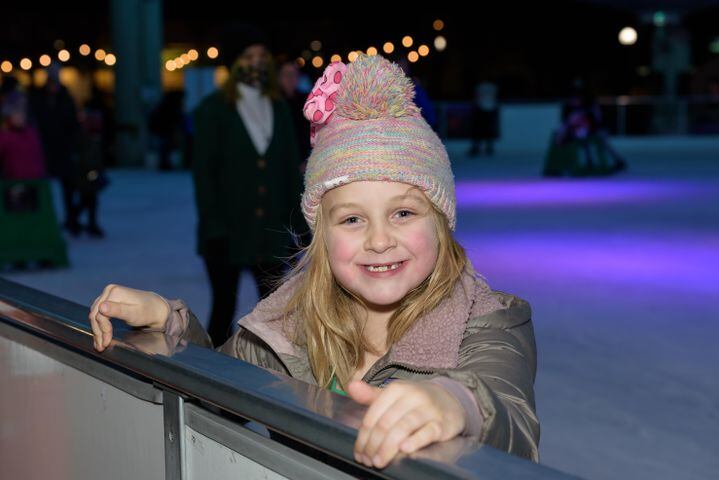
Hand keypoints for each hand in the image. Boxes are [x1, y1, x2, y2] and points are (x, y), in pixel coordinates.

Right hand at [88, 284, 169, 351]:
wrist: (156, 309)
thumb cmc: (147, 312)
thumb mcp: (134, 313)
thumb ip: (118, 310)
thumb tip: (101, 307)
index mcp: (114, 292)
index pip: (100, 313)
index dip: (102, 329)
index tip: (107, 342)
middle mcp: (109, 291)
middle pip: (96, 314)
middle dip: (98, 332)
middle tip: (102, 346)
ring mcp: (108, 295)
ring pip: (96, 315)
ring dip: (98, 331)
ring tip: (100, 344)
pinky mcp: (109, 300)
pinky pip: (100, 314)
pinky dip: (100, 326)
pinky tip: (101, 336)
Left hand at [347, 380, 465, 468]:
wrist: (450, 400)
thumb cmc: (415, 401)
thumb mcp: (393, 395)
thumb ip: (370, 395)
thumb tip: (350, 387)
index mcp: (396, 389)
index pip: (374, 415)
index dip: (363, 436)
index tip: (359, 452)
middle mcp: (412, 396)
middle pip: (386, 423)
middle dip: (373, 445)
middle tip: (367, 460)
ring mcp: (428, 410)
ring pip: (403, 428)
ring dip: (388, 447)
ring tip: (379, 462)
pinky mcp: (442, 424)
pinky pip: (427, 432)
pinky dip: (415, 441)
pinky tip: (404, 450)